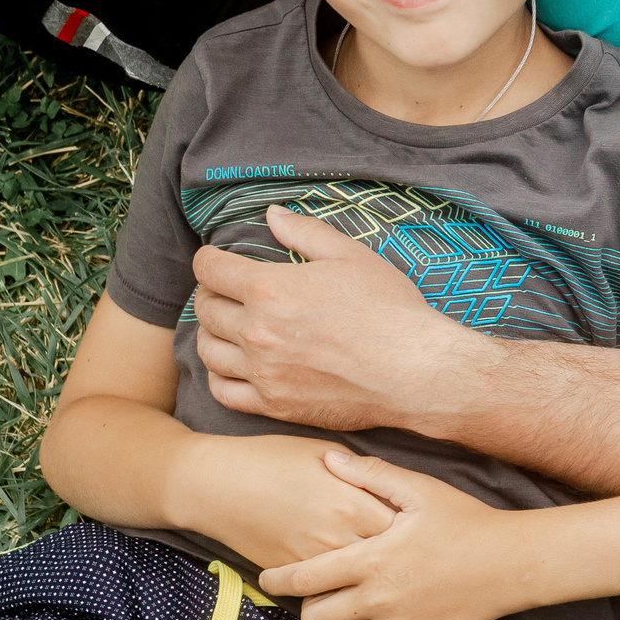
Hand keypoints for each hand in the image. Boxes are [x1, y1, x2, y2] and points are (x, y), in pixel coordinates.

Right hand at [168, 433, 398, 570]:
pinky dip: (341, 587)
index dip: (417, 529)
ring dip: (373, 579)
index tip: (425, 528)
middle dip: (402, 558)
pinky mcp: (291, 574)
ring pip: (357, 583)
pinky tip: (352, 584)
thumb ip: (362, 474)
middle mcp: (337, 537)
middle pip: (386, 559)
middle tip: (417, 557)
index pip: (403, 527)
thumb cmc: (272, 459)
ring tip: (392, 575)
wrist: (216, 485)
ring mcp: (313, 561)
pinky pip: (325, 590)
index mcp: (352, 503)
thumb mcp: (325, 453)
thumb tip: (390, 487)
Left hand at [190, 205, 478, 433]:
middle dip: (208, 293)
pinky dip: (219, 375)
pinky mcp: (274, 404)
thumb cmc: (389, 310)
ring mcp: (262, 372)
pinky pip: (224, 391)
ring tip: (226, 326)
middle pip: (204, 309)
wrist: (415, 371)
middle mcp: (256, 332)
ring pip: (207, 350)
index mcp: (270, 289)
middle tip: (223, 290)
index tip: (214, 259)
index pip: (211, 270)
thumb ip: (305, 232)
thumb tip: (272, 215)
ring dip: (210, 333)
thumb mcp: (352, 256)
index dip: (208, 259)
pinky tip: (234, 365)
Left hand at [260, 453, 526, 619]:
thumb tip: (330, 460)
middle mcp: (376, 599)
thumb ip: (371, 476)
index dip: (278, 579)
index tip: (268, 577)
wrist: (512, 564)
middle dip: (307, 606)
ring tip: (343, 609)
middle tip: (318, 591)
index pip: (304, 578)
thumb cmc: (466, 521)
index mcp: (371, 560)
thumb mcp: (421, 491)